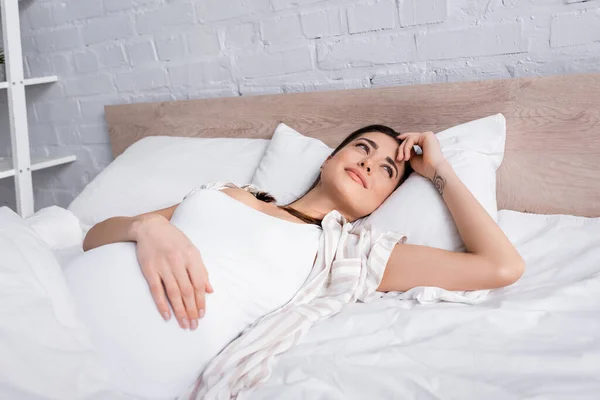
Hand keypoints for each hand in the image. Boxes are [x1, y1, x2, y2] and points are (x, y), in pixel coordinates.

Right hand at [133, 215, 212, 329]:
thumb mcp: (192, 250)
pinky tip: (167, 315)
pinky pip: (156, 290)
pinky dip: (162, 304)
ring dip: (180, 310)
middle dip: (192, 309)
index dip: (201, 300)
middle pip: (187, 290)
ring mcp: (163, 266)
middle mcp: (178, 261)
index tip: (202, 314)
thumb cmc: (174, 240)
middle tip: (194, 325)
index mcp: (191, 256)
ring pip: (173, 292)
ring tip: (184, 324)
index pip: (199, 283)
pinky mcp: (149, 269)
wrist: (150, 227)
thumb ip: (201, 270)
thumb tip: (210, 290)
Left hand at [396, 131, 446, 180]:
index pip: (412, 139)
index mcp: (426, 143)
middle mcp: (428, 138)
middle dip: (401, 148)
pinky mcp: (427, 135)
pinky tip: (407, 157)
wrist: (434, 170)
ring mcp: (428, 136)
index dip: (403, 139)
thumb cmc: (425, 167)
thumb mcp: (413, 158)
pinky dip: (406, 148)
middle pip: (410, 138)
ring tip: (401, 158)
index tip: (396, 140)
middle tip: (398, 158)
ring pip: (409, 138)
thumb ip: (409, 151)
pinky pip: (411, 139)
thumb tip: (403, 145)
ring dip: (403, 149)